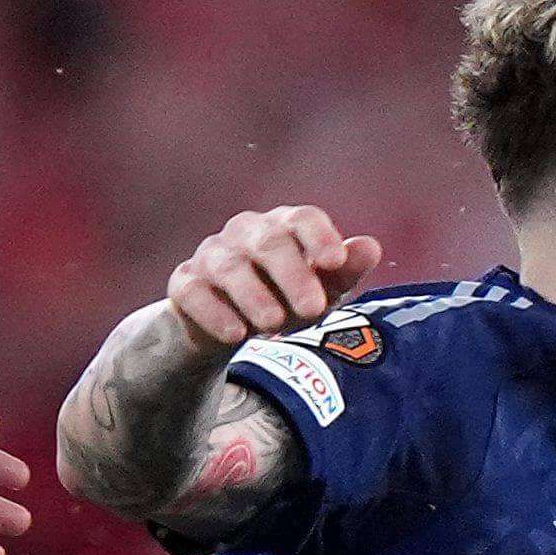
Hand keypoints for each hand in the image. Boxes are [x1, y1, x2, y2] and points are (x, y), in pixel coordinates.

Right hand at [164, 205, 382, 348]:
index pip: (301, 219)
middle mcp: (244, 233)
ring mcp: (211, 256)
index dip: (319, 237)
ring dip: (253, 296)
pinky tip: (235, 335)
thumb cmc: (282, 299)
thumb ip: (344, 271)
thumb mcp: (319, 290)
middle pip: (268, 242)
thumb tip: (371, 247)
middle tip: (313, 310)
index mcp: (281, 226)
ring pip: (229, 267)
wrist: (226, 327)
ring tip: (273, 325)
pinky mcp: (184, 285)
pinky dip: (214, 313)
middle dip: (293, 276)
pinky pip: (193, 292)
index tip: (336, 261)